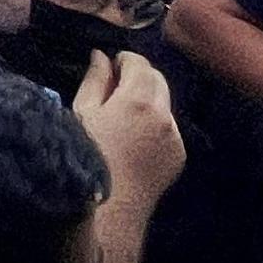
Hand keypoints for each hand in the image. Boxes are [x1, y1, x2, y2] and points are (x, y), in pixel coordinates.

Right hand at [69, 49, 184, 213]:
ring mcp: (176, 136)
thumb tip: (100, 56)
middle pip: (157, 79)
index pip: (139, 63)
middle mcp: (164, 114)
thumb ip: (95, 80)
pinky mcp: (180, 155)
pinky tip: (137, 140)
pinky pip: (169, 128)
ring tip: (125, 116)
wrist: (112, 205)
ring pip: (165, 104)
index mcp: (138, 99)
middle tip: (116, 88)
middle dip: (139, 76)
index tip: (109, 66)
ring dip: (148, 100)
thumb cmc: (87, 155)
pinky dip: (156, 124)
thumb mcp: (83, 113)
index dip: (123, 60)